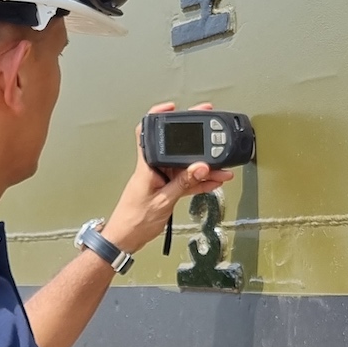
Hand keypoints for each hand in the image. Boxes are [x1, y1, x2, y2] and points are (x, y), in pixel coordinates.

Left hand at [101, 104, 233, 256]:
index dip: (158, 116)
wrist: (126, 239)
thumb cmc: (134, 220)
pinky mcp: (166, 190)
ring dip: (203, 167)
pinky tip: (214, 181)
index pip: (148, 132)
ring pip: (185, 167)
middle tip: (210, 131)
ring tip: (222, 167)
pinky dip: (199, 181)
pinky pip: (186, 181)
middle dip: (194, 140)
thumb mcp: (163, 201)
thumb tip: (201, 167)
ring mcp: (160, 179)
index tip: (174, 108)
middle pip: (175, 147)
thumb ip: (184, 183)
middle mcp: (152, 168)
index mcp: (146, 165)